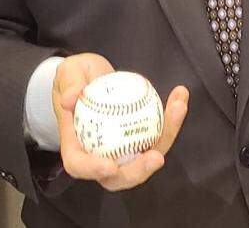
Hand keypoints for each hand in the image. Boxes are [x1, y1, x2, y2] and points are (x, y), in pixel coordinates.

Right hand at [52, 53, 188, 191]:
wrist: (92, 75)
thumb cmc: (75, 78)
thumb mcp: (68, 72)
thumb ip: (70, 83)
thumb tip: (70, 99)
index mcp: (76, 145)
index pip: (80, 165)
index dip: (94, 170)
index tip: (109, 165)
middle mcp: (101, 154)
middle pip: (120, 175)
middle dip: (140, 170)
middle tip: (155, 156)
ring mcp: (123, 148)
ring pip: (146, 156)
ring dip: (166, 136)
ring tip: (177, 108)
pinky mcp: (140, 137)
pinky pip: (158, 134)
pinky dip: (171, 118)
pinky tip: (179, 96)